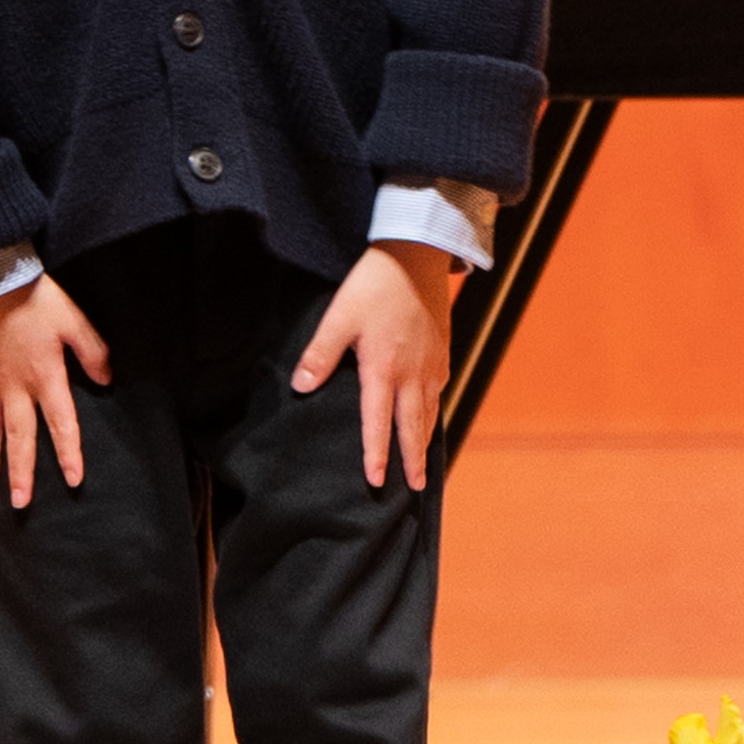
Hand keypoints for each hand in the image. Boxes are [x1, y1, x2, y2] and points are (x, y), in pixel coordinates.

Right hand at [0, 274, 111, 508]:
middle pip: (19, 438)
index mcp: (44, 378)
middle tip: (20, 504)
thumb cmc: (34, 297)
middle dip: (21, 473)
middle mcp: (14, 388)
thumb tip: (107, 380)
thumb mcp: (74, 319)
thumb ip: (93, 351)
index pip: (61, 425)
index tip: (72, 480)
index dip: (69, 453)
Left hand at [290, 240, 461, 489]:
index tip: (376, 482)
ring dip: (425, 439)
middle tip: (418, 488)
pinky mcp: (442, 349)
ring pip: (429, 410)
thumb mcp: (340, 317)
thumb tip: (301, 387)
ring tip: (424, 462)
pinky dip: (434, 409)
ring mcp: (432, 362)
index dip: (377, 454)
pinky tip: (429, 412)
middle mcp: (412, 373)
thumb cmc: (375, 285)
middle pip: (413, 426)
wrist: (417, 255)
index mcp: (383, 369)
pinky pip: (439, 388)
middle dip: (413, 460)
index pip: (378, 422)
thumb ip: (320, 354)